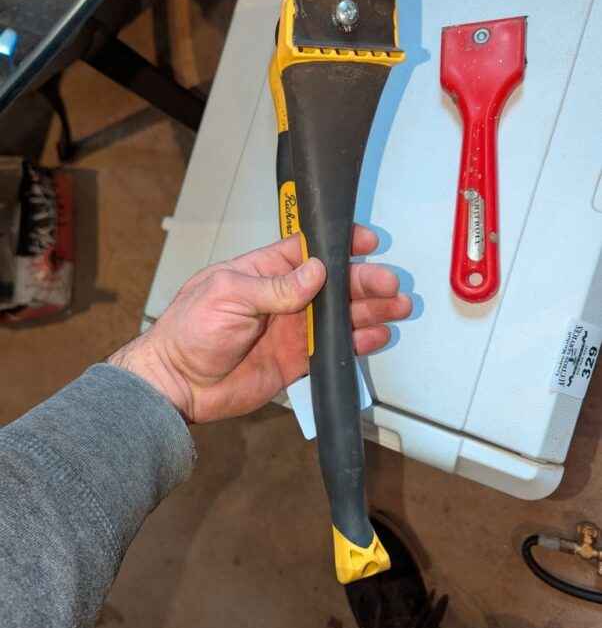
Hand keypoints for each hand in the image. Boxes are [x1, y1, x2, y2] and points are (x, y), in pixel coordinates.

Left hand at [108, 227, 410, 422]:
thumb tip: (315, 271)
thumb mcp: (228, 296)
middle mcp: (283, 298)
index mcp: (263, 271)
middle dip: (364, 281)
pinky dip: (357, 342)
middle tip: (388, 284)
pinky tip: (375, 336)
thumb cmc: (189, 332)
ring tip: (395, 308)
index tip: (366, 241)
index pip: (309, 250)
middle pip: (334, 283)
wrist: (178, 386)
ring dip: (369, 310)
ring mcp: (292, 329)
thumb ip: (275, 286)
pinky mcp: (297, 360)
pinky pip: (333, 348)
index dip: (339, 244)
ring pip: (340, 315)